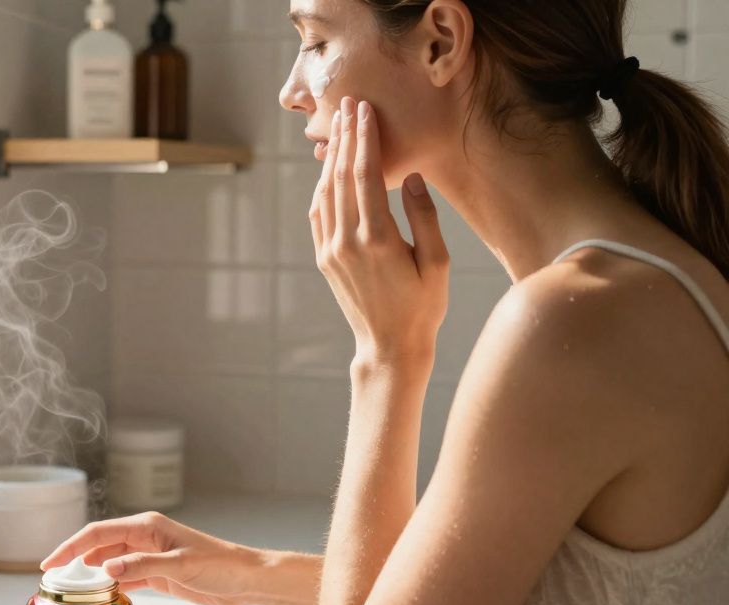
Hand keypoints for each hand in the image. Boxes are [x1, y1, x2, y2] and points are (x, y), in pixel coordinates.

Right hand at [40, 512, 262, 604]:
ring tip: (71, 592)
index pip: (99, 533)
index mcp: (146, 526)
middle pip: (100, 547)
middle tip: (53, 581)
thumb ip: (142, 566)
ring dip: (92, 576)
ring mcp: (150, 556)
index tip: (50, 563)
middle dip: (76, 561)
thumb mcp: (180, 566)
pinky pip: (127, 579)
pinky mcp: (158, 575)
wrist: (247, 580)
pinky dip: (112, 587)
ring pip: (111, 564)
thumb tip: (105, 570)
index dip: (71, 546)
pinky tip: (100, 598)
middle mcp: (144, 538)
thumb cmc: (220, 565)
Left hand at [310, 97, 449, 367]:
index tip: (365, 109)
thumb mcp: (437, 263)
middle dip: (344, 136)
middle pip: (340, 175)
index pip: (365, 174)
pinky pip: (319, 213)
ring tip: (339, 127)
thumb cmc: (423, 306)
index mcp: (377, 238)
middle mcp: (347, 241)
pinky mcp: (325, 258)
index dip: (364, 138)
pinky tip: (330, 169)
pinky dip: (323, 185)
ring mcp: (331, 250)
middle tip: (347, 104)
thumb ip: (424, 217)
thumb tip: (409, 176)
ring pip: (326, 191)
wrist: (388, 346)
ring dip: (331, 157)